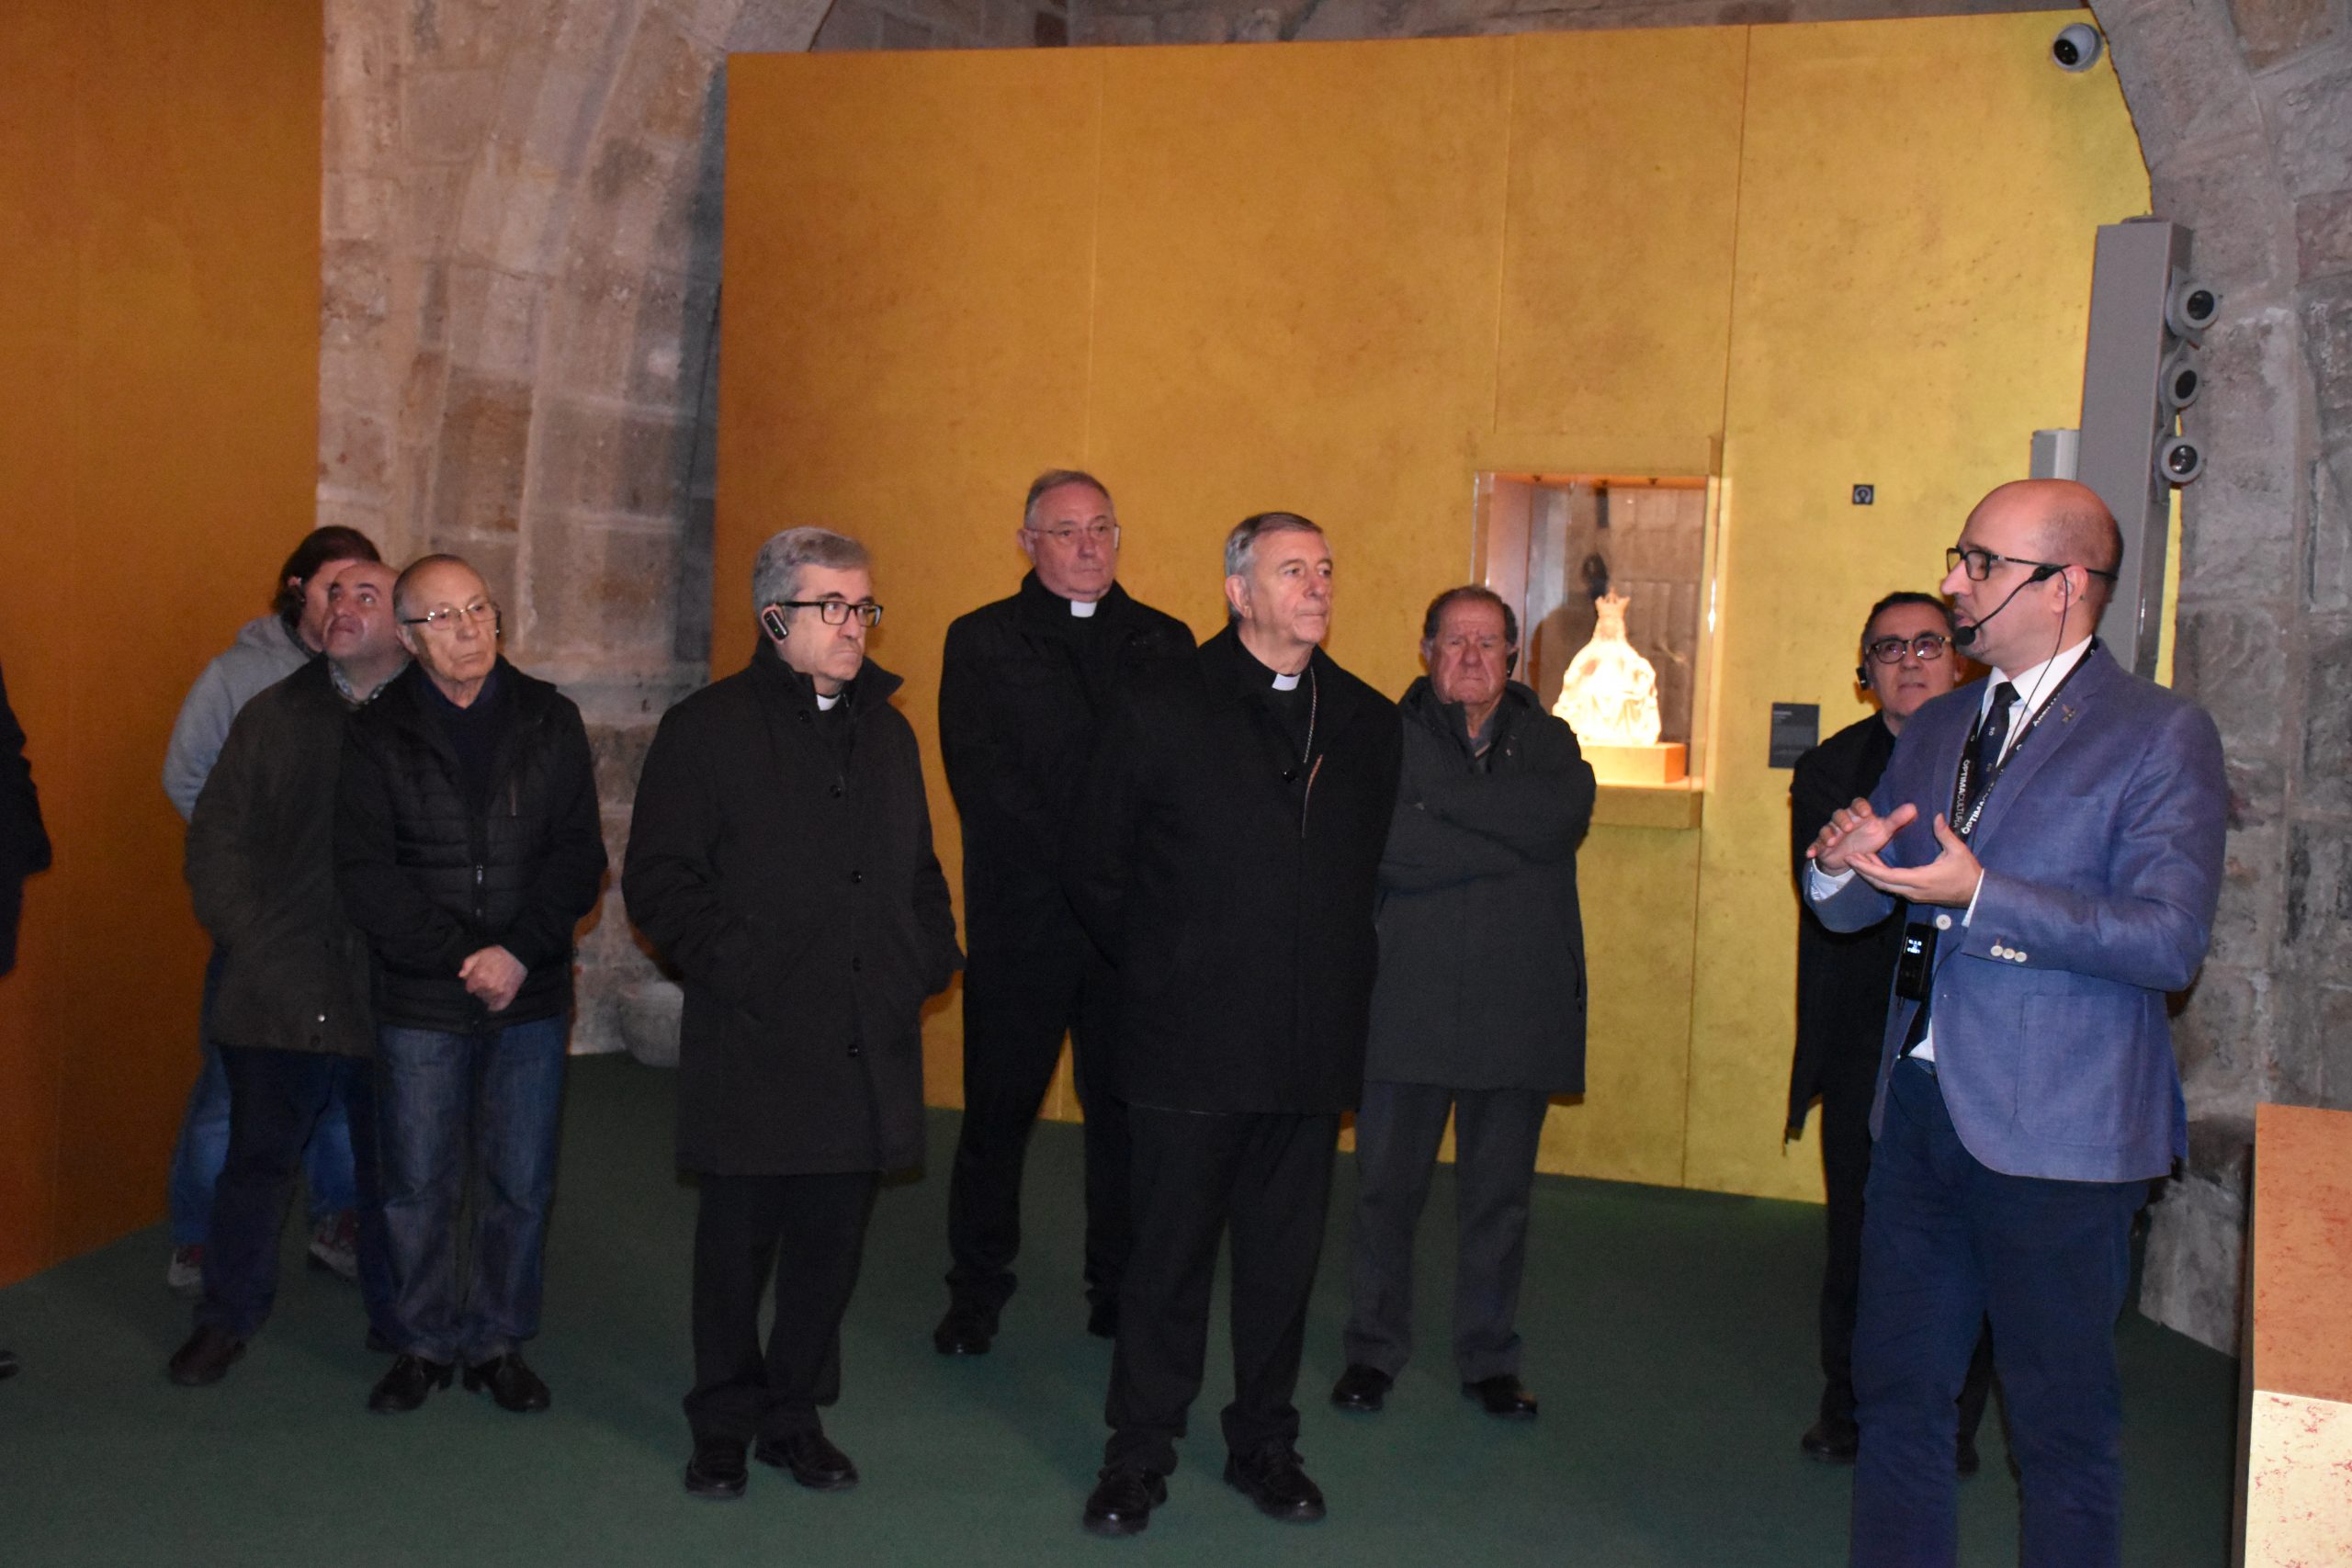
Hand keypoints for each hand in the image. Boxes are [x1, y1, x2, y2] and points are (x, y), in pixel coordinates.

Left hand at [459, 945, 526, 1012]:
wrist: (517, 955)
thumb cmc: (497, 954)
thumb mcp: (479, 954)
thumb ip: (467, 964)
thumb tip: (460, 975)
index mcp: (479, 976)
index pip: (469, 988)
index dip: (472, 983)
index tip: (477, 980)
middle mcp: (488, 986)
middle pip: (478, 994)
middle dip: (480, 989)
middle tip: (487, 981)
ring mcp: (499, 992)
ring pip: (487, 1000)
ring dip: (488, 996)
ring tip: (493, 987)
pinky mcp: (508, 995)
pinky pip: (498, 1006)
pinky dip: (495, 1005)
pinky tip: (495, 1001)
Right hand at [1807, 796, 1917, 874]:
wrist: (1849, 858)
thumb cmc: (1867, 841)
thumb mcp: (1883, 832)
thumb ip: (1896, 820)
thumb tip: (1913, 807)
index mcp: (1858, 815)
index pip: (1857, 804)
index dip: (1860, 807)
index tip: (1867, 813)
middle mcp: (1843, 821)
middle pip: (1839, 814)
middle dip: (1842, 820)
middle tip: (1849, 827)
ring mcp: (1831, 833)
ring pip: (1826, 828)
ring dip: (1828, 834)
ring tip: (1832, 842)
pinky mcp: (1821, 845)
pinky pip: (1814, 845)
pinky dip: (1812, 848)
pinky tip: (1811, 853)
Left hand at [1849, 813, 1982, 908]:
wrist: (1976, 895)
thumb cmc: (1967, 872)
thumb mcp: (1958, 851)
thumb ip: (1945, 833)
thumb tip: (1937, 816)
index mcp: (1920, 879)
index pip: (1887, 875)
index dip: (1868, 867)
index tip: (1853, 858)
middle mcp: (1913, 890)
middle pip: (1880, 883)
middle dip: (1863, 870)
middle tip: (1849, 856)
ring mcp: (1914, 895)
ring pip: (1886, 886)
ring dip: (1871, 873)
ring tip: (1859, 858)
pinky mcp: (1916, 895)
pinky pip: (1893, 887)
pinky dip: (1881, 877)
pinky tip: (1875, 866)